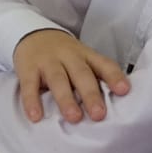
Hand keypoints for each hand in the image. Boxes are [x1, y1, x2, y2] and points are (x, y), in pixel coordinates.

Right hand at [11, 29, 130, 122]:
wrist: (33, 34)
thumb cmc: (64, 56)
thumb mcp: (82, 59)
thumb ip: (94, 77)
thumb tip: (114, 105)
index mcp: (86, 55)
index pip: (104, 64)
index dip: (114, 76)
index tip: (124, 90)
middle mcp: (69, 56)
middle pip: (82, 74)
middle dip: (91, 94)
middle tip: (99, 114)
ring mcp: (48, 61)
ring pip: (58, 79)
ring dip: (66, 99)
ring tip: (74, 118)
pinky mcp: (28, 68)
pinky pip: (30, 85)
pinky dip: (32, 101)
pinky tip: (36, 116)